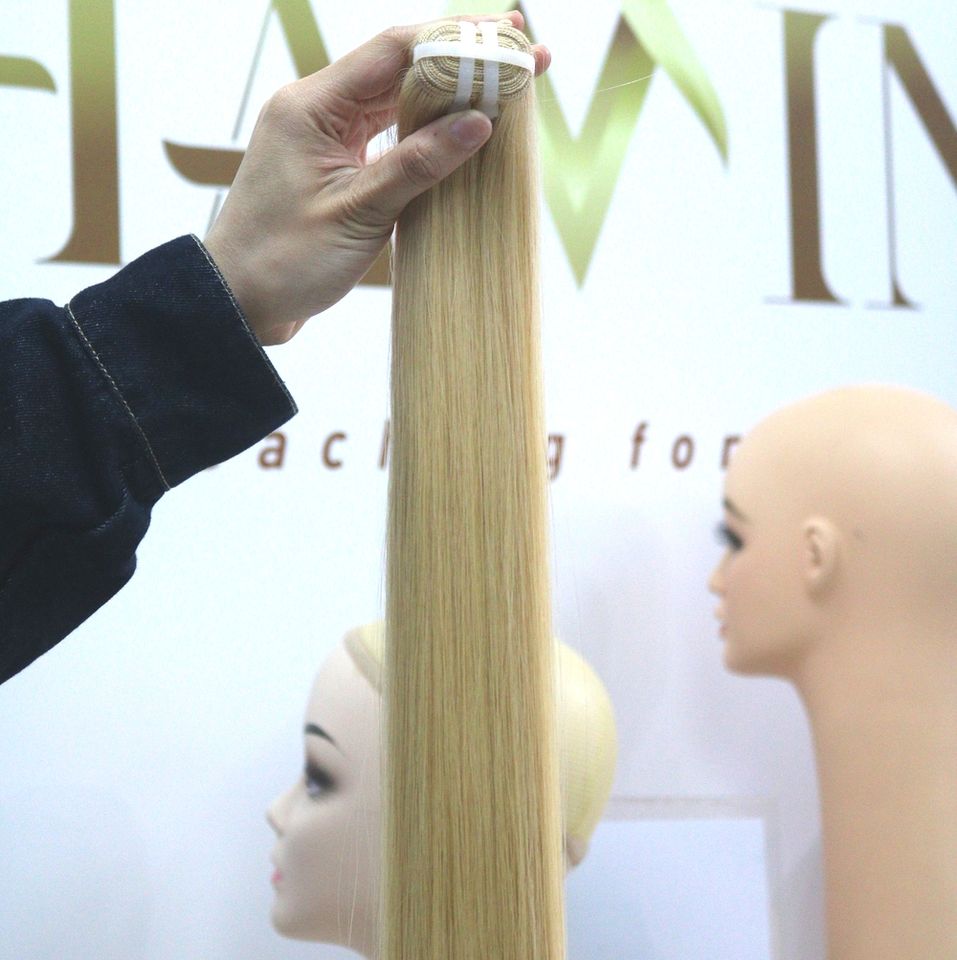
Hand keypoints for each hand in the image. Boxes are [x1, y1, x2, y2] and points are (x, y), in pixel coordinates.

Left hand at [204, 13, 549, 345]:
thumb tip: (479, 122)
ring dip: (447, 96)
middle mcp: (317, 110)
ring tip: (503, 88)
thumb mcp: (357, 212)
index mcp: (312, 107)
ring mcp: (325, 137)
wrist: (240, 302)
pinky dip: (424, 133)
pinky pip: (387, 136)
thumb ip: (417, 164)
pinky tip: (460, 132)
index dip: (455, 39)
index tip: (506, 36)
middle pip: (399, 68)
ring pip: (396, 102)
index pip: (393, 51)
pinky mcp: (334, 166)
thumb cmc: (283, 260)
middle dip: (461, 61)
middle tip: (521, 55)